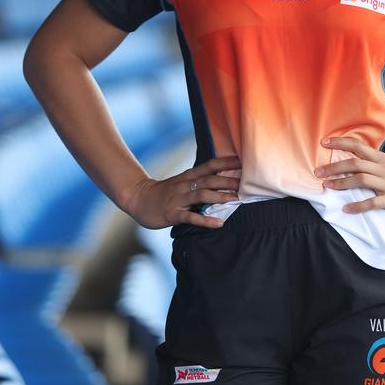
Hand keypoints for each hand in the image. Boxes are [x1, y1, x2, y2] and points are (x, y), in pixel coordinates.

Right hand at [125, 155, 241, 228]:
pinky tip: (218, 223)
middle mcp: (185, 185)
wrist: (138, 199)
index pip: (210, 165)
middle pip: (209, 180)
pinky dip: (205, 220)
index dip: (226, 162)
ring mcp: (179, 199)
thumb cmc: (164, 192)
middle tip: (245, 183)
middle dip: (228, 181)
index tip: (242, 161)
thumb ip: (199, 180)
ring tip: (235, 199)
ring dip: (219, 197)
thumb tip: (222, 179)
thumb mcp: (182, 181)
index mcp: (189, 176)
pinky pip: (191, 217)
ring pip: (201, 195)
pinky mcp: (173, 214)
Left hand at [316, 137, 384, 218]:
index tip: (324, 142)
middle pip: (355, 163)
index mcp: (380, 158)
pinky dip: (358, 206)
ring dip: (342, 183)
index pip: (358, 146)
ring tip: (327, 186)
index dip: (340, 142)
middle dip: (335, 166)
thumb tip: (346, 160)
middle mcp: (383, 168)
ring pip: (361, 179)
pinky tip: (346, 208)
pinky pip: (373, 202)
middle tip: (318, 172)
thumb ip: (369, 162)